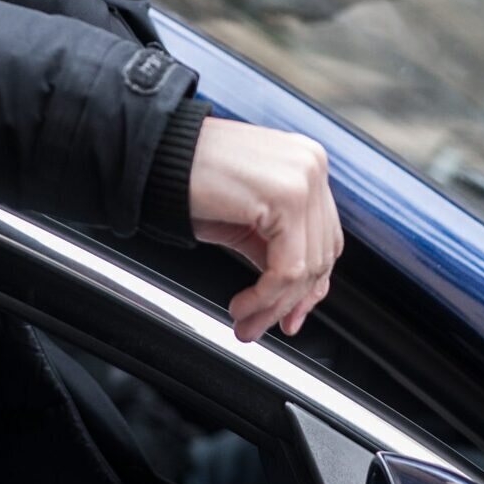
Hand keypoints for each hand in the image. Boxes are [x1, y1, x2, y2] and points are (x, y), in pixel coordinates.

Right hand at [187, 117, 341, 342]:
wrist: (157, 156)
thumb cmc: (191, 179)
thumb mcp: (248, 215)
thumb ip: (279, 244)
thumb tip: (295, 293)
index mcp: (307, 163)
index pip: (326, 238)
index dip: (310, 286)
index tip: (289, 315)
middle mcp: (312, 165)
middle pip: (320, 256)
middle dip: (290, 302)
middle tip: (260, 326)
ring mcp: (304, 178)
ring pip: (305, 268)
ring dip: (272, 306)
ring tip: (244, 321)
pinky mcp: (287, 196)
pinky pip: (287, 268)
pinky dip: (264, 298)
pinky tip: (240, 305)